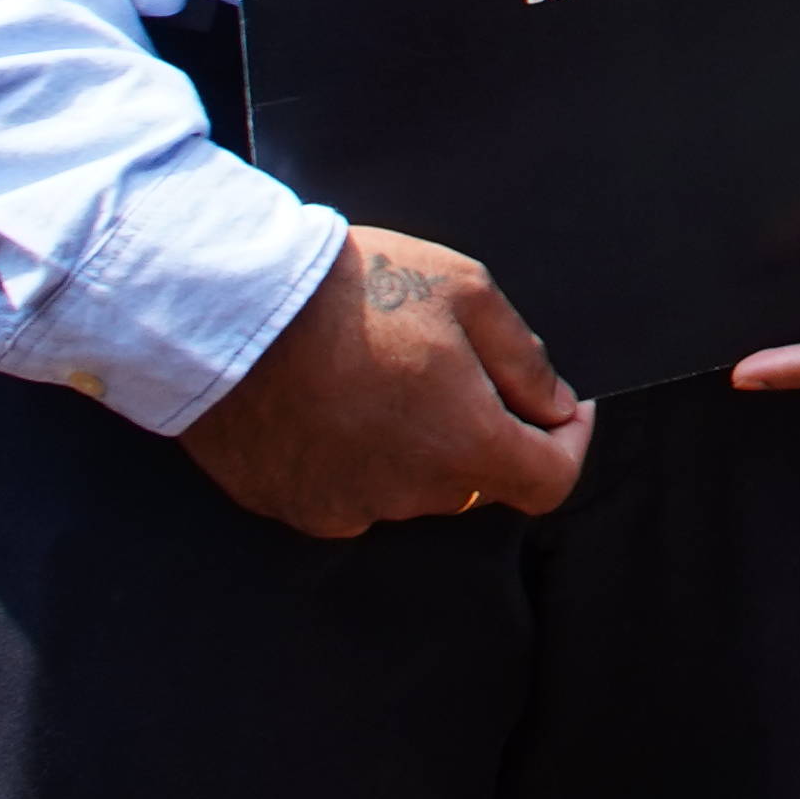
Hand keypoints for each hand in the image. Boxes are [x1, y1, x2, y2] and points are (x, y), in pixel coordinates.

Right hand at [181, 227, 591, 537]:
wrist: (231, 307)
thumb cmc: (353, 290)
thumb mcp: (468, 293)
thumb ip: (525, 359)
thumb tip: (554, 405)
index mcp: (464, 445)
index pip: (549, 482)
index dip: (568, 444)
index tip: (563, 409)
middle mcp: (409, 495)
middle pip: (479, 482)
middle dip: (487, 433)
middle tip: (461, 370)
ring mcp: (345, 508)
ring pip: (413, 489)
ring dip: (421, 448)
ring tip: (386, 376)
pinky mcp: (294, 507)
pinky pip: (352, 492)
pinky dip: (361, 460)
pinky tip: (338, 403)